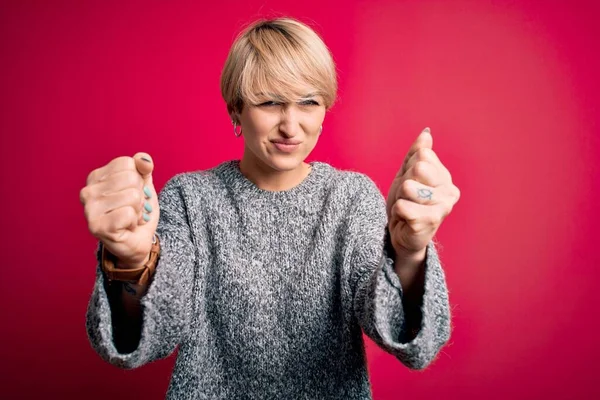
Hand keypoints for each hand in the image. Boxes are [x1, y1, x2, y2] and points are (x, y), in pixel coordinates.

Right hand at [80, 153, 159, 267]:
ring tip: (129, 218)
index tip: (132, 194)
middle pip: (131, 179)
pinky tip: (126, 228)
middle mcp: (87, 191)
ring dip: (138, 210)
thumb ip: (143, 168)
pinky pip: (128, 214)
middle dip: (140, 196)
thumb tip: (143, 159)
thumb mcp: (144, 185)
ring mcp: (89, 210)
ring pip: (132, 196)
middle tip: (132, 209)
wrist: (138, 241)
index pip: (127, 163)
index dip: (138, 179)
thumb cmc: (138, 211)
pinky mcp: (97, 227)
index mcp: (96, 177)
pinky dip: (134, 222)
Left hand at [386, 128, 459, 256]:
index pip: (421, 155)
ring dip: (400, 198)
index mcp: (445, 177)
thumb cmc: (406, 204)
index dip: (408, 169)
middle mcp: (450, 191)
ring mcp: (442, 208)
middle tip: (407, 198)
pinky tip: (406, 220)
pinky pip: (402, 206)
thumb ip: (416, 153)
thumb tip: (426, 133)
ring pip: (408, 186)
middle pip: (417, 169)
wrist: (401, 235)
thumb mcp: (407, 174)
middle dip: (403, 184)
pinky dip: (397, 212)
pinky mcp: (429, 222)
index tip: (411, 184)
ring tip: (406, 208)